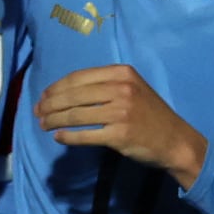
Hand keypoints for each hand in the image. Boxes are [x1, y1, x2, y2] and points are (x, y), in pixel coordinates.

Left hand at [34, 64, 208, 188]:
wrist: (175, 140)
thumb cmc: (150, 114)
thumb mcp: (132, 88)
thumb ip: (105, 85)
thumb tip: (65, 92)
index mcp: (121, 73)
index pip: (78, 77)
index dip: (56, 87)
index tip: (43, 97)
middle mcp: (120, 88)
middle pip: (73, 95)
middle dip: (50, 104)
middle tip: (37, 113)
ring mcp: (120, 112)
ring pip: (75, 115)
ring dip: (54, 121)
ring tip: (43, 125)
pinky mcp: (119, 134)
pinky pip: (84, 135)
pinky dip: (68, 137)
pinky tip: (58, 137)